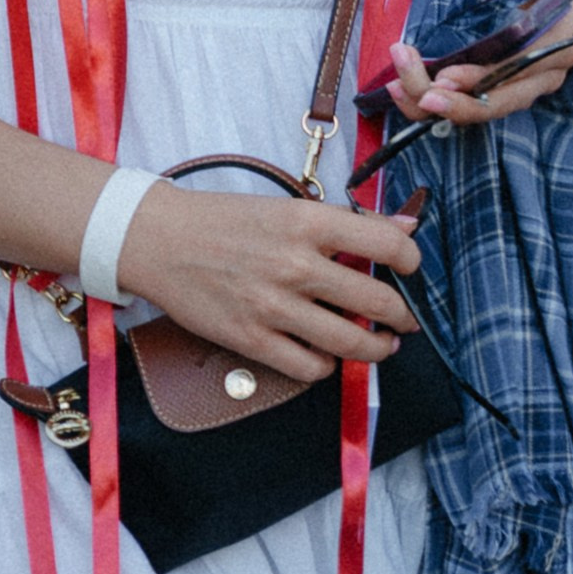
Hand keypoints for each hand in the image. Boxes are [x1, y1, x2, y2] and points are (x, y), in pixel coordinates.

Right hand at [117, 181, 421, 383]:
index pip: (388, 245)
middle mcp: (297, 264)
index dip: (412, 261)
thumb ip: (347, 221)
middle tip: (405, 320)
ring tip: (380, 346)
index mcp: (309, 221)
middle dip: (402, 316)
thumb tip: (405, 227)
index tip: (411, 269)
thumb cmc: (225, 219)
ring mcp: (274, 306)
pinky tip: (327, 354)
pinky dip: (327, 364)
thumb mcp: (288, 206)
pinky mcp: (252, 340)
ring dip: (375, 348)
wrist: (161, 240)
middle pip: (377, 302)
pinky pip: (309, 367)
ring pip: (350, 342)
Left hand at [386, 0, 572, 125]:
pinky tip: (406, 90)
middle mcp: (545, 74)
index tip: (445, 75)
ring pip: (481, 110)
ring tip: (399, 88)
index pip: (519, 72)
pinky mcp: (503, 85)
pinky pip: (473, 103)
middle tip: (416, 92)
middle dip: (454, 102)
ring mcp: (524, 84)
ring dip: (440, 105)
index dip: (481, 79)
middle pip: (498, 102)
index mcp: (559, 44)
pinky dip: (440, 101)